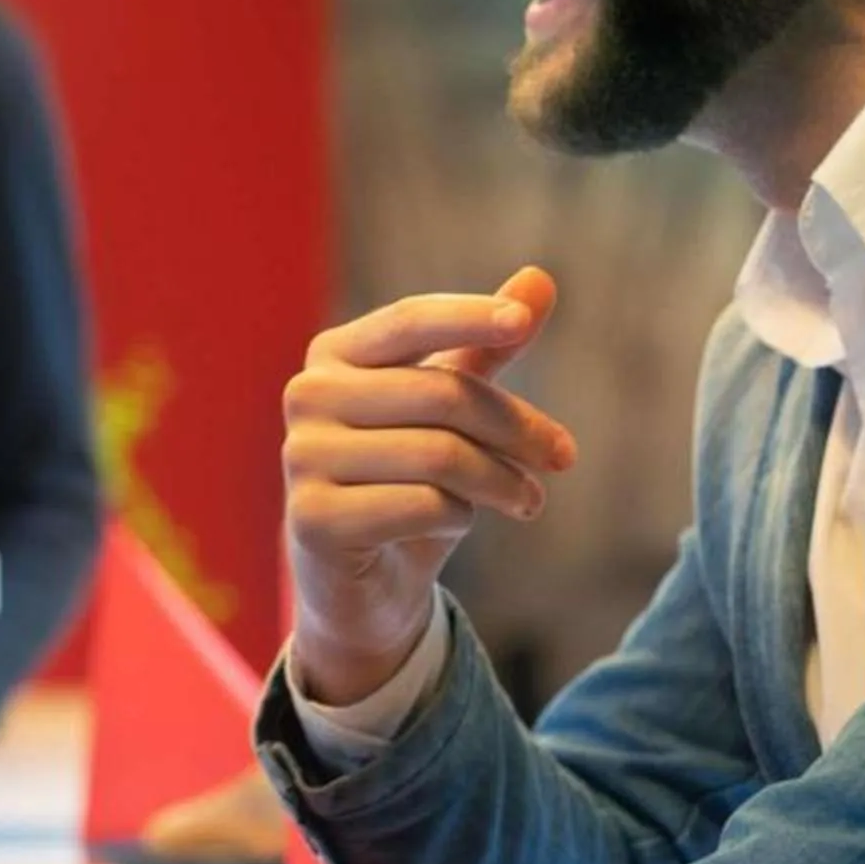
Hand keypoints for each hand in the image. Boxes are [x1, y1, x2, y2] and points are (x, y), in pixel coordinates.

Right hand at [282, 266, 572, 705]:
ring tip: (528, 499)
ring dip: (503, 481)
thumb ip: (485, 349)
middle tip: (562, 456)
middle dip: (518, 428)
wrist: (360, 584)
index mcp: (334, 354)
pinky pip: (420, 506)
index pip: (409, 319)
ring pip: (439, 455)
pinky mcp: (311, 519)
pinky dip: (458, 517)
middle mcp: (307, 396)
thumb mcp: (449, 412)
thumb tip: (541, 278)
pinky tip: (457, 523)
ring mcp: (302, 457)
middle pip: (442, 394)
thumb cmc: (407, 481)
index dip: (468, 316)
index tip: (523, 322)